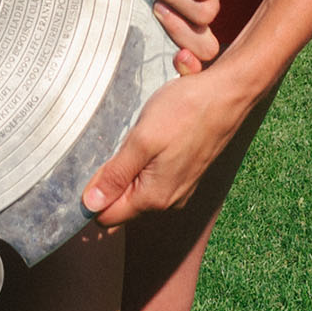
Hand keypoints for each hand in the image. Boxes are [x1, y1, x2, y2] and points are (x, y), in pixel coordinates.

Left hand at [80, 66, 261, 226]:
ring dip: (127, 170)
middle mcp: (169, 201)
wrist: (228, 94)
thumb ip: (116, 174)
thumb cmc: (186, 112)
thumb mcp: (141, 140)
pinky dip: (144, 163)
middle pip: (122, 204)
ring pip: (138, 190)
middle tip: (109, 145)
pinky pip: (154, 179)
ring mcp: (180, 188)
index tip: (83, 169)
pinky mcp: (187, 173)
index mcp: (154, 198)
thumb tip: (91, 204)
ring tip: (131, 138)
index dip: (90, 197)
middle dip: (109, 181)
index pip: (107, 216)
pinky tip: (148, 139)